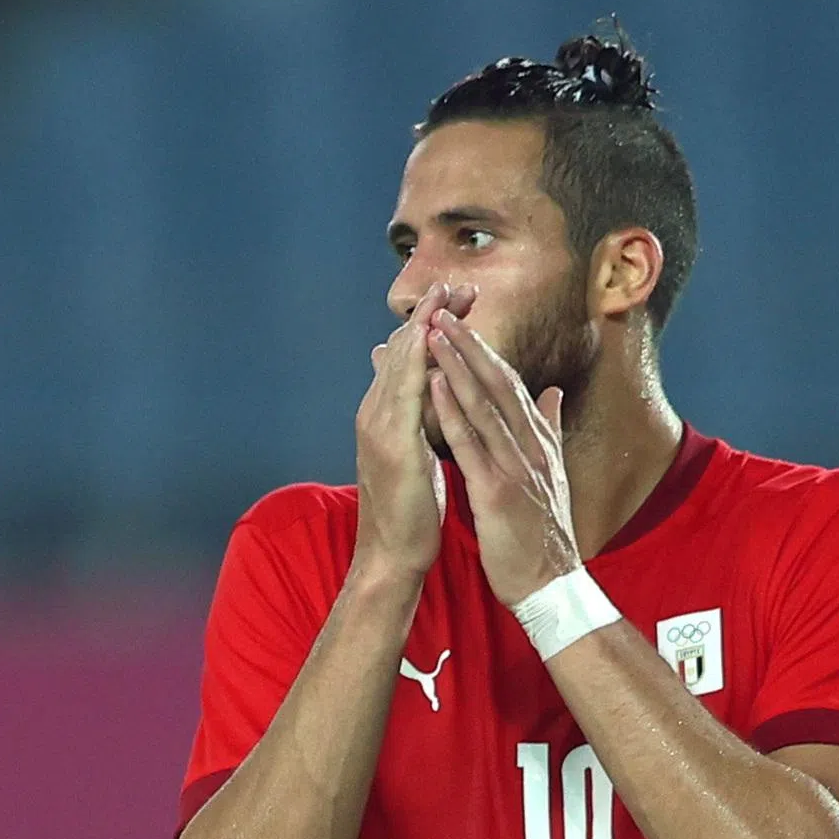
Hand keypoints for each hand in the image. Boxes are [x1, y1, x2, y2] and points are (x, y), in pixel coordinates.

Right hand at [355, 282, 475, 576]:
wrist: (393, 554)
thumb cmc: (411, 508)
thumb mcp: (417, 452)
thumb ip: (420, 418)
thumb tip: (432, 389)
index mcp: (388, 414)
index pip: (410, 357)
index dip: (434, 326)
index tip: (462, 300)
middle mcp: (376, 412)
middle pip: (403, 351)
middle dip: (431, 316)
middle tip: (458, 285)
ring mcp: (379, 427)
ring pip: (399, 365)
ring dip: (425, 329)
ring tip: (446, 298)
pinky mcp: (390, 446)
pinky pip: (404, 396)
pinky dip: (416, 366)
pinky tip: (431, 345)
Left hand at [424, 310, 581, 607]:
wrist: (551, 583)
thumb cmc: (544, 532)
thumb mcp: (552, 474)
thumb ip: (551, 430)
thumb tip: (553, 394)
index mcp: (540, 441)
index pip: (510, 386)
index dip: (485, 352)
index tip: (461, 323)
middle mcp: (531, 446)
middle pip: (498, 384)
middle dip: (469, 345)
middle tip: (443, 310)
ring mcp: (517, 467)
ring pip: (484, 405)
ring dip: (456, 365)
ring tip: (434, 332)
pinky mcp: (498, 491)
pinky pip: (471, 444)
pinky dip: (452, 411)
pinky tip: (433, 386)